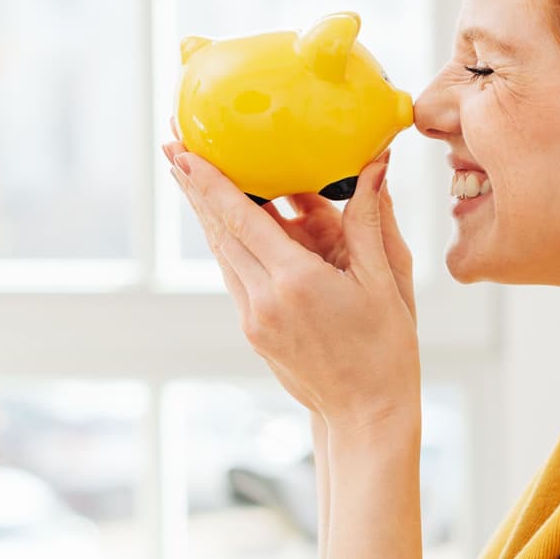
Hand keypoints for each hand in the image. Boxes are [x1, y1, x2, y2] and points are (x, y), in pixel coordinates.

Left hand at [163, 127, 418, 433]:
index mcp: (296, 281)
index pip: (241, 217)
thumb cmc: (387, 350)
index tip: (184, 149)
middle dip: (194, 187)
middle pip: (219, 230)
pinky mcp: (253, 331)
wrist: (368, 415)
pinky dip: (230, 242)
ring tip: (191, 175)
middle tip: (172, 144)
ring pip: (223, 253)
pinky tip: (228, 222)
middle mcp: (264, 299)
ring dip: (207, 213)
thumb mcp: (386, 281)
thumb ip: (370, 220)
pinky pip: (236, 275)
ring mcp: (253, 318)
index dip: (209, 181)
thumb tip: (374, 166)